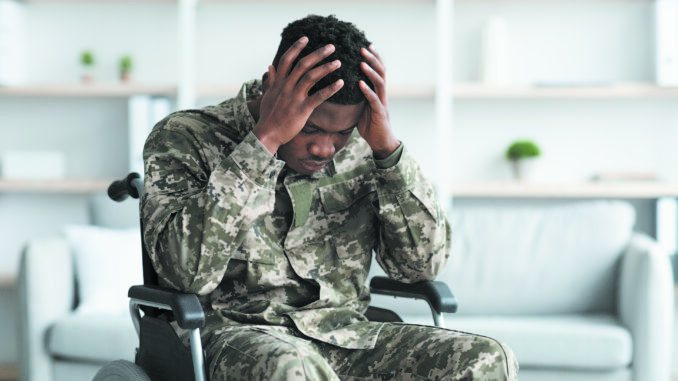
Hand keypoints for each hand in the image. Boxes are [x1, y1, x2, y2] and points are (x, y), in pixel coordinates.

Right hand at [253, 37, 343, 153]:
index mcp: (279, 82)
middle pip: (302, 64)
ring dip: (326, 68)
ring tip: (339, 62)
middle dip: (318, 54)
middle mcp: (286, 86)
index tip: (306, 38)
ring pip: (311, 77)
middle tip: (331, 46)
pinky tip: (341, 83)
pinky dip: (331, 89)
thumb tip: (269, 67)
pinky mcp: (302, 109)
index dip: (296, 47)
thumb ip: (270, 80)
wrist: (268, 134)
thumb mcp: (267, 95)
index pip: (286, 59)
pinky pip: (319, 96)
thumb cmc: (269, 115)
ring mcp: (294, 97)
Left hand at [358, 45, 399, 159]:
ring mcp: (382, 103)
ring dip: (370, 71)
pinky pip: (374, 99)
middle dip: (373, 58)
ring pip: (379, 82)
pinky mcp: (380, 113)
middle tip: (363, 47)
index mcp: (377, 91)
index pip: (377, 70)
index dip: (373, 57)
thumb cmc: (370, 125)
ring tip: (362, 61)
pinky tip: (360, 83)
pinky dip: (367, 90)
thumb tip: (342, 86)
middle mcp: (382, 94)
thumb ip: (356, 96)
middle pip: (380, 72)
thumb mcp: (361, 107)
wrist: (381, 142)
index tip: (365, 45)